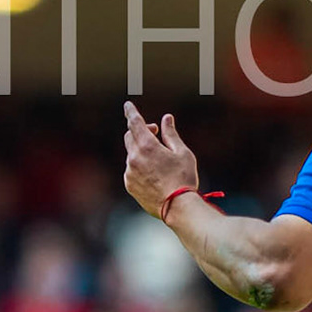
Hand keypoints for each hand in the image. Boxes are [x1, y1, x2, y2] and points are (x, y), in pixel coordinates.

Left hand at [123, 101, 200, 217]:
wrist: (178, 207)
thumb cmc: (184, 178)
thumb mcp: (182, 152)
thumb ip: (171, 134)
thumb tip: (166, 118)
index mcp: (147, 146)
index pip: (134, 122)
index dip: (131, 112)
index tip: (127, 105)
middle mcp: (134, 157)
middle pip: (130, 136)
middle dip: (141, 132)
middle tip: (155, 133)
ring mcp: (129, 172)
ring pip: (131, 154)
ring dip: (142, 151)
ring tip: (161, 161)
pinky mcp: (129, 185)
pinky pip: (131, 170)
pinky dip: (139, 166)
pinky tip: (155, 175)